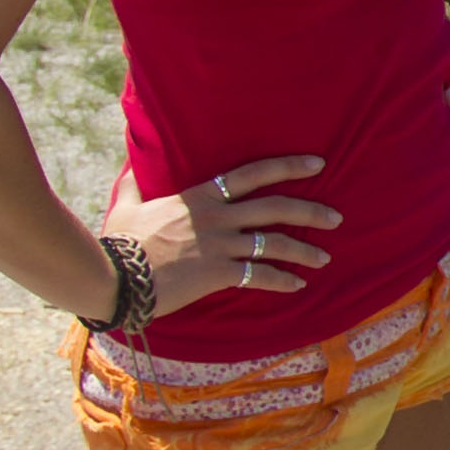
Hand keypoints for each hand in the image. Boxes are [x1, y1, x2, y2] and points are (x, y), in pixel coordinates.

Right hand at [100, 154, 339, 317]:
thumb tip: (130, 163)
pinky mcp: (217, 273)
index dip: (288, 167)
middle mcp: (216, 217)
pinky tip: (297, 285)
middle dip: (311, 212)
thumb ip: (134, 184)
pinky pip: (259, 276)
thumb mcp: (126, 206)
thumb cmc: (119, 242)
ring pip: (274, 243)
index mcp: (199, 197)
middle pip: (275, 208)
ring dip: (304, 250)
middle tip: (336, 218)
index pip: (252, 174)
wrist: (113, 276)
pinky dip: (282, 281)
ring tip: (323, 258)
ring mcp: (219, 245)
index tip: (318, 163)